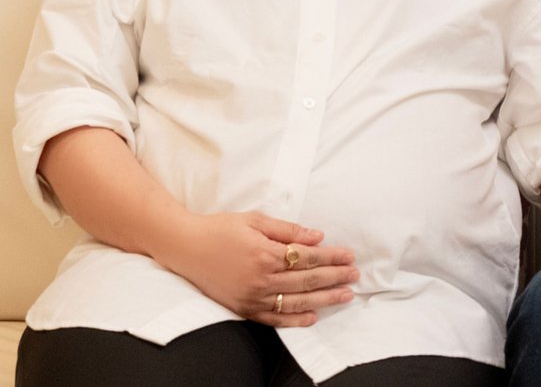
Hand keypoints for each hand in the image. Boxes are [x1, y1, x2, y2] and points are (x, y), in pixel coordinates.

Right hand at [157, 211, 358, 327]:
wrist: (185, 247)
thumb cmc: (220, 229)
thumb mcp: (255, 220)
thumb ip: (288, 230)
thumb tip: (317, 236)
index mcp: (266, 253)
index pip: (308, 258)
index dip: (332, 256)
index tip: (349, 255)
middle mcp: (261, 279)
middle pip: (307, 280)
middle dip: (335, 277)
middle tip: (355, 275)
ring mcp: (253, 297)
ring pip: (296, 301)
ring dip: (324, 299)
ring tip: (345, 295)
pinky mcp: (244, 309)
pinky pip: (274, 318)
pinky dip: (295, 319)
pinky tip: (313, 316)